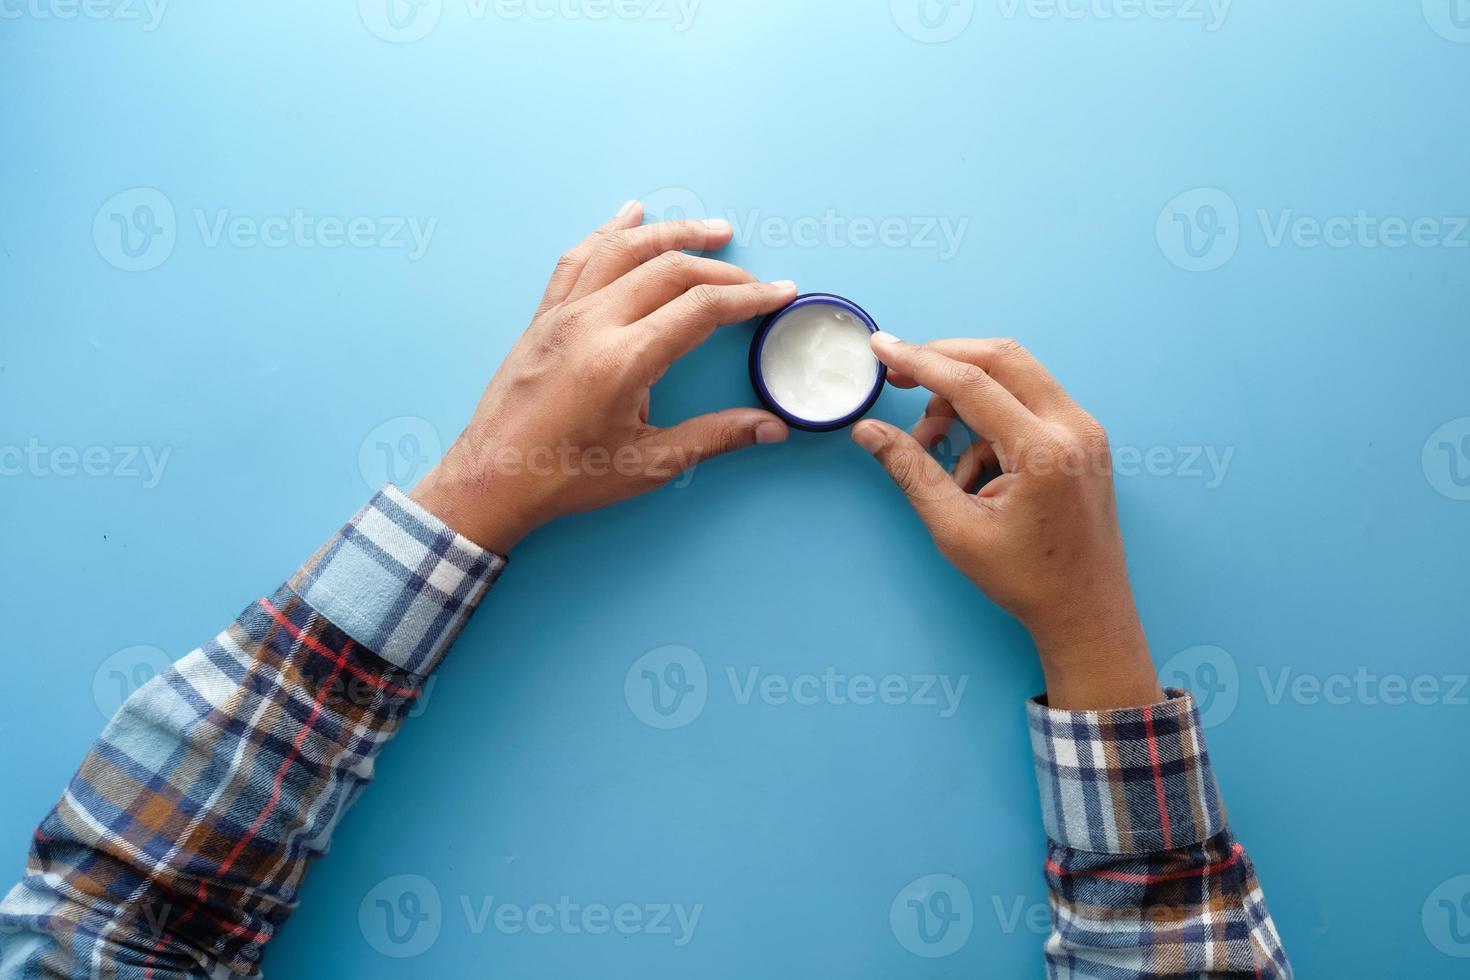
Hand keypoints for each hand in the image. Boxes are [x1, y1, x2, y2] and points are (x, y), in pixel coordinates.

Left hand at [411, 202, 797, 554]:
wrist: (490, 480)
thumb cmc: (565, 478)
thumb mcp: (647, 464)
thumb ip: (714, 438)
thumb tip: (772, 428)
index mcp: (622, 360)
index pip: (701, 307)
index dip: (748, 296)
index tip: (780, 292)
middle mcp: (591, 324)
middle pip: (669, 270)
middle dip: (721, 269)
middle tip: (756, 280)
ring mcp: (562, 315)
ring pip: (623, 251)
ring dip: (672, 233)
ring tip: (711, 231)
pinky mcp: (543, 318)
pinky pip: (578, 259)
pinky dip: (608, 232)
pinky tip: (629, 216)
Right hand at [851, 334, 1163, 709]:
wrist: (1086, 610)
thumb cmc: (1026, 579)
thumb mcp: (955, 527)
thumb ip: (910, 470)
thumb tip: (867, 430)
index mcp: (1045, 451)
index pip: (972, 383)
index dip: (920, 361)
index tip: (881, 347)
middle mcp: (1073, 428)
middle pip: (1000, 358)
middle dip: (944, 360)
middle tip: (899, 375)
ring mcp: (1085, 430)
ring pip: (1015, 377)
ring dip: (965, 399)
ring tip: (933, 448)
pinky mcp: (1084, 438)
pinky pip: (1028, 404)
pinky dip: (989, 422)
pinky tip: (971, 471)